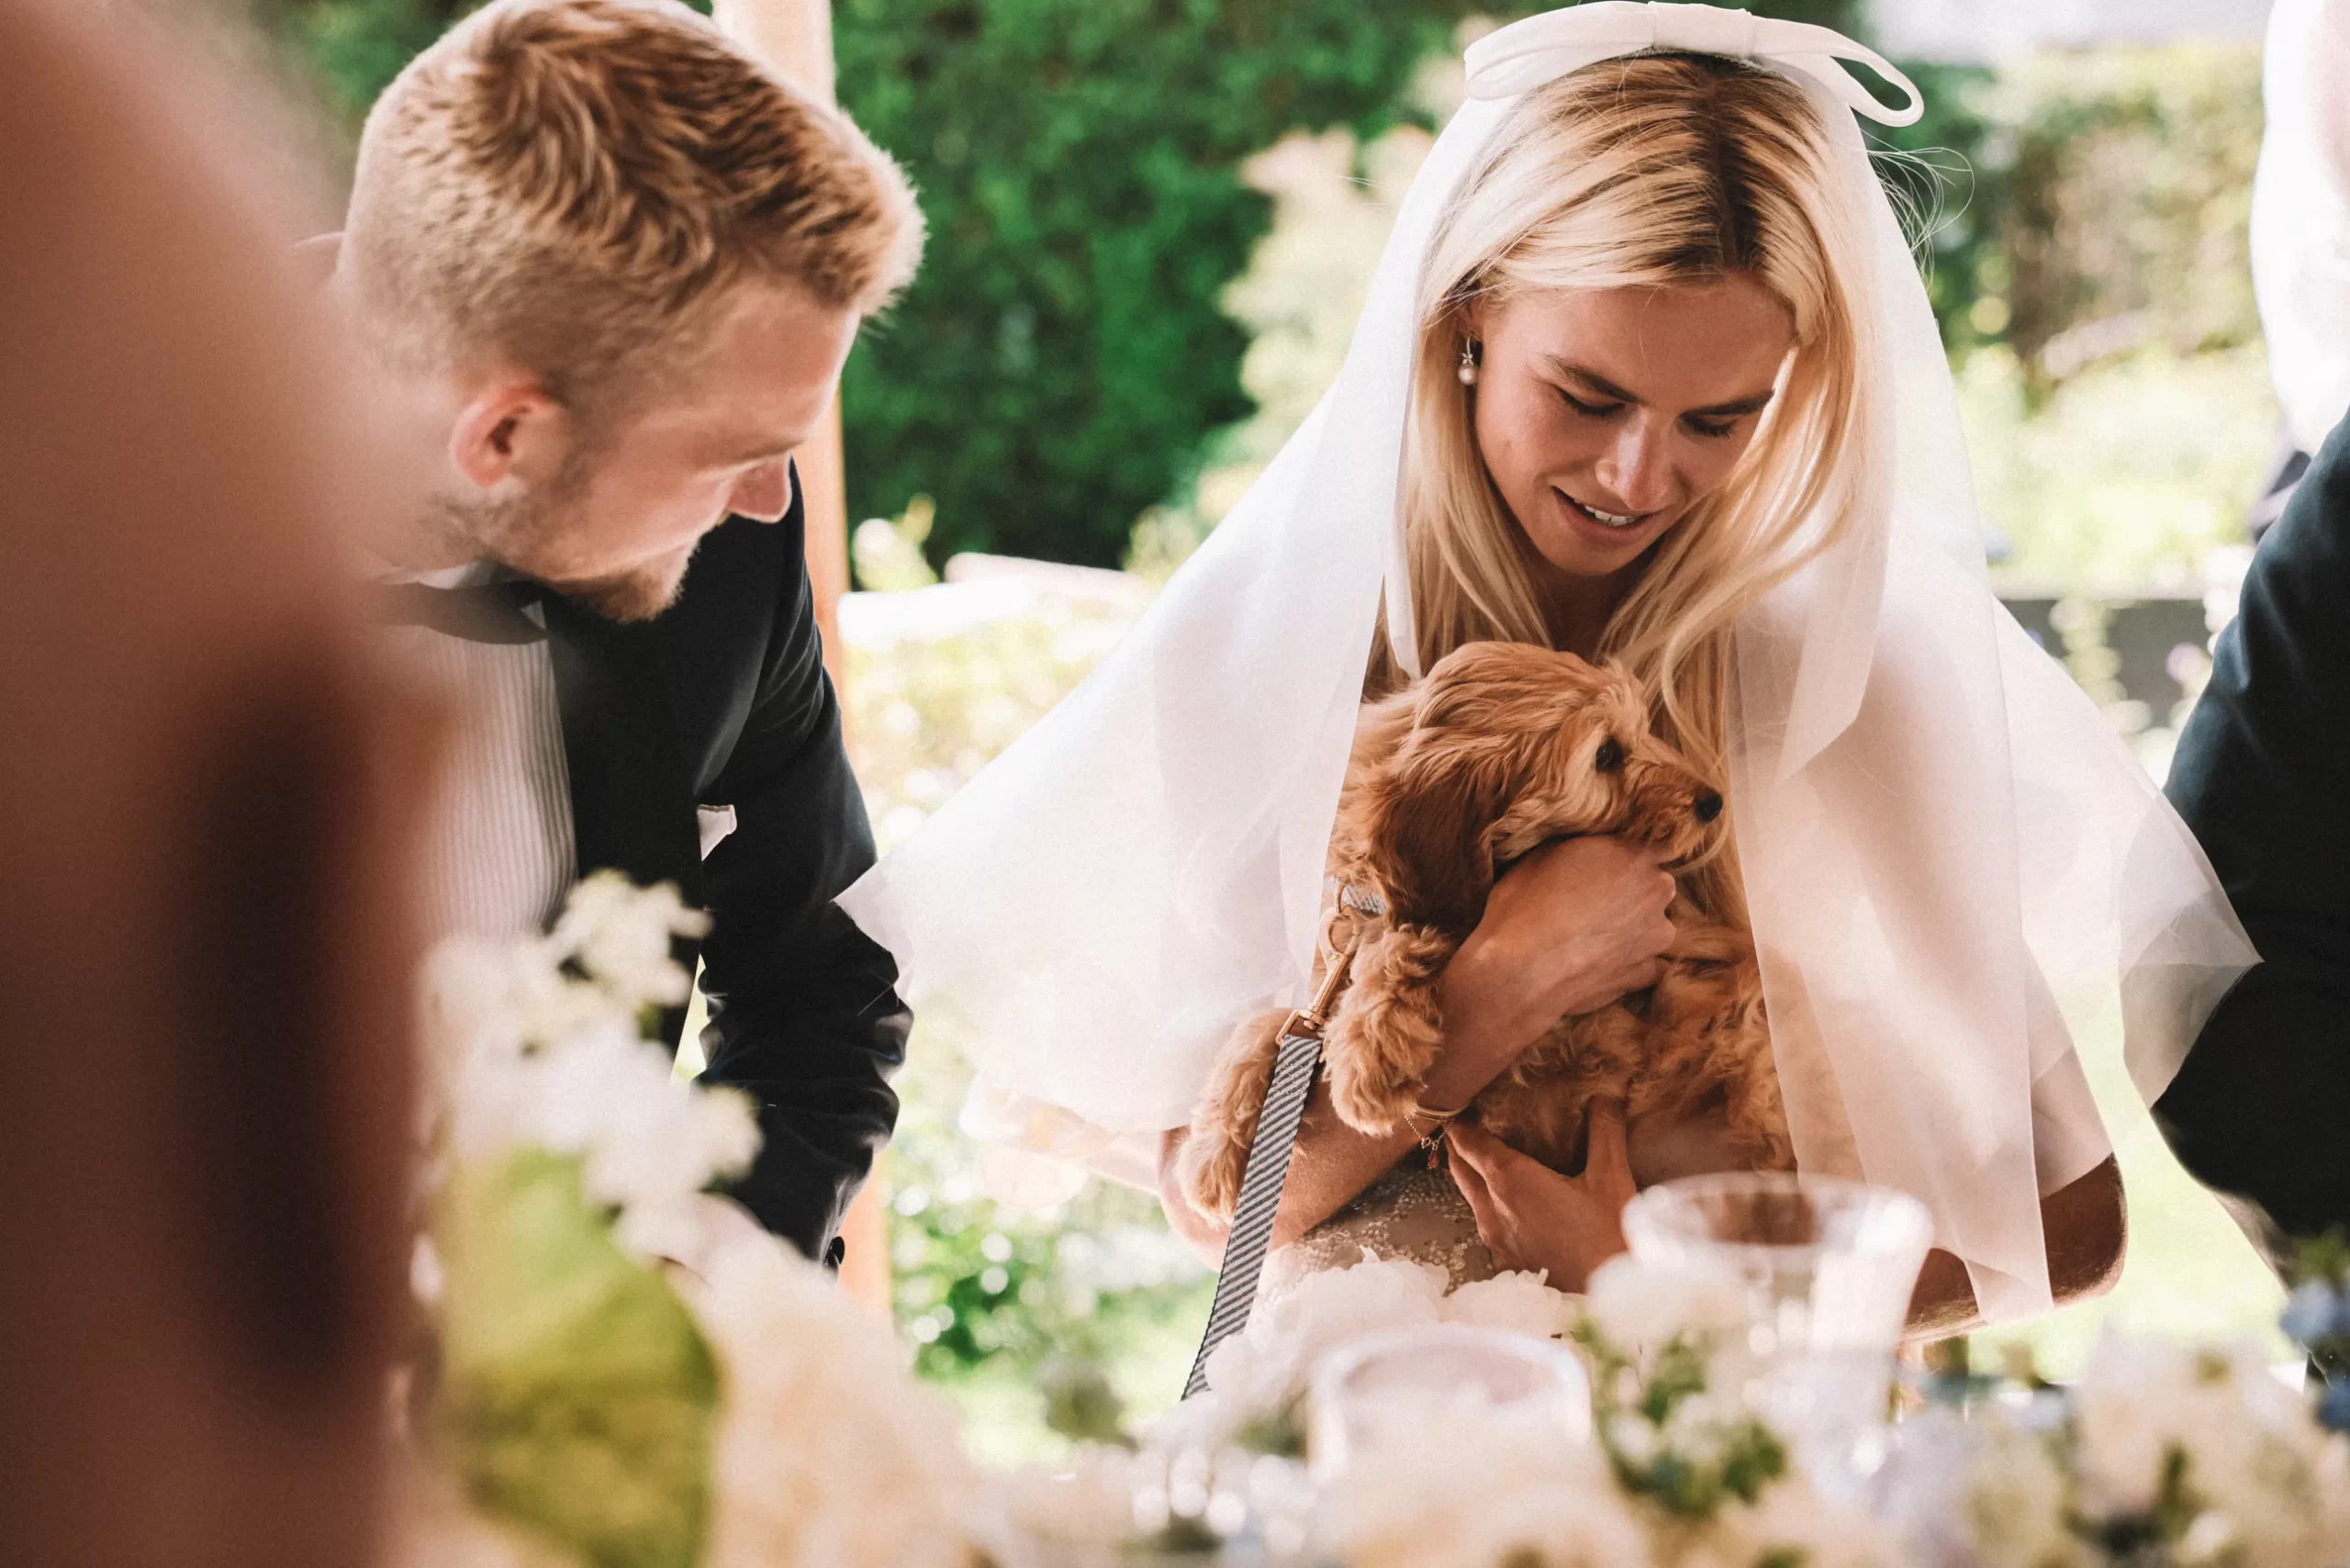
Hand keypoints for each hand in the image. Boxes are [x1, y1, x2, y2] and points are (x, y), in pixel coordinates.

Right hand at [1438, 836, 1675, 1061]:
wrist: (1520, 973)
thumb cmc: (1524, 906)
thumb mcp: (1542, 854)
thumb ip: (1582, 846)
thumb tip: (1589, 848)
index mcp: (1633, 853)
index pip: (1653, 845)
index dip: (1628, 856)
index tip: (1608, 866)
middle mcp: (1655, 890)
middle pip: (1655, 885)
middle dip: (1633, 891)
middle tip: (1594, 902)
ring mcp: (1656, 935)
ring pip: (1653, 925)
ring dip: (1633, 928)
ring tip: (1593, 938)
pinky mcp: (1647, 973)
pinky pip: (1646, 962)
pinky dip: (1628, 962)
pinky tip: (1599, 964)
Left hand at [1446, 1104, 1635, 1292]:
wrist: (1612, 1303)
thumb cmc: (1611, 1238)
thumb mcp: (1612, 1177)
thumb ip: (1604, 1130)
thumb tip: (1605, 1094)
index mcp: (1510, 1181)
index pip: (1467, 1141)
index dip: (1461, 1120)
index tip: (1465, 1103)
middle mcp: (1492, 1209)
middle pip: (1460, 1167)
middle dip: (1462, 1144)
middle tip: (1475, 1123)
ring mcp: (1494, 1240)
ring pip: (1470, 1197)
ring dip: (1475, 1175)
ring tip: (1493, 1158)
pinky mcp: (1504, 1264)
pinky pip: (1486, 1224)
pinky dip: (1490, 1206)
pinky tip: (1514, 1205)